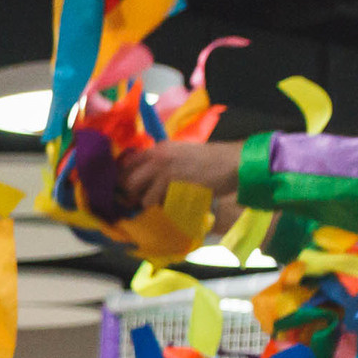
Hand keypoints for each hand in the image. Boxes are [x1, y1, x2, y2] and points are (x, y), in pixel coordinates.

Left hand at [118, 139, 242, 217]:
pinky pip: (157, 205)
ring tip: (161, 204)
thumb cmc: (211, 159)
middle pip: (127, 181)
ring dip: (148, 204)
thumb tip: (145, 176)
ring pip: (140, 197)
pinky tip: (171, 206)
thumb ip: (162, 161)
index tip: (129, 187)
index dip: (124, 177)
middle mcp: (157, 158)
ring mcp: (164, 174)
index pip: (127, 162)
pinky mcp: (173, 188)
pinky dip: (161, 209)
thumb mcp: (181, 152)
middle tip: (141, 200)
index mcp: (159, 148)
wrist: (232, 163)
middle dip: (131, 194)